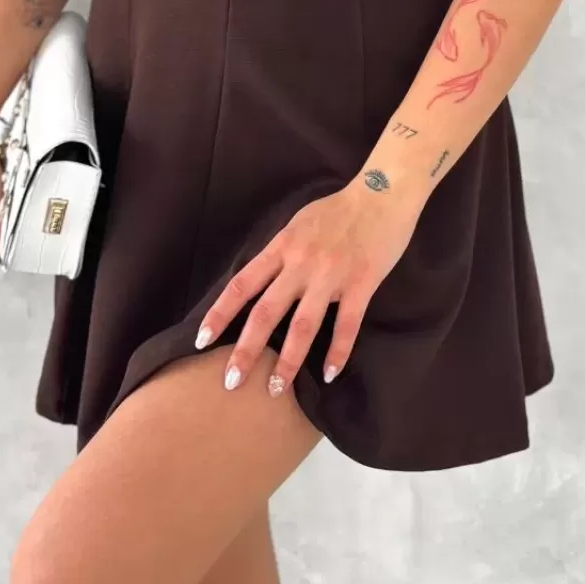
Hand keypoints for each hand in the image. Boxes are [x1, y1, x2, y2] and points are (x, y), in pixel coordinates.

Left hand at [195, 176, 422, 396]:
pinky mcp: (362, 284)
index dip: (219, 313)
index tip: (201, 339)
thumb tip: (261, 280)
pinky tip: (329, 374)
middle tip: (230, 381)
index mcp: (282, 247)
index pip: (242, 284)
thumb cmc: (338, 209)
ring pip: (304, 325)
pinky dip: (338, 352)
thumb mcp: (298, 224)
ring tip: (275, 390)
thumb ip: (281, 253)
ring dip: (287, 361)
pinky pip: (347, 325)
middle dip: (246, 349)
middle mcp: (301, 264)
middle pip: (266, 312)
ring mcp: (331, 276)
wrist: (382, 193)